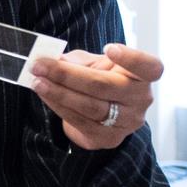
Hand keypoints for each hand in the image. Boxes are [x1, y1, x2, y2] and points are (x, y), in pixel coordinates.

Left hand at [30, 44, 162, 150]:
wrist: (102, 114)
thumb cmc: (100, 79)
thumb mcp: (94, 64)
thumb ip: (78, 61)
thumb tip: (52, 59)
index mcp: (143, 76)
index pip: (150, 67)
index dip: (132, 59)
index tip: (109, 48)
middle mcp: (141, 100)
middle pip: (105, 86)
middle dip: (67, 75)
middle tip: (39, 65)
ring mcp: (127, 122)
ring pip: (90, 106)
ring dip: (58, 92)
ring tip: (37, 81)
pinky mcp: (109, 138)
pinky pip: (80, 121)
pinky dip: (58, 106)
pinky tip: (44, 95)